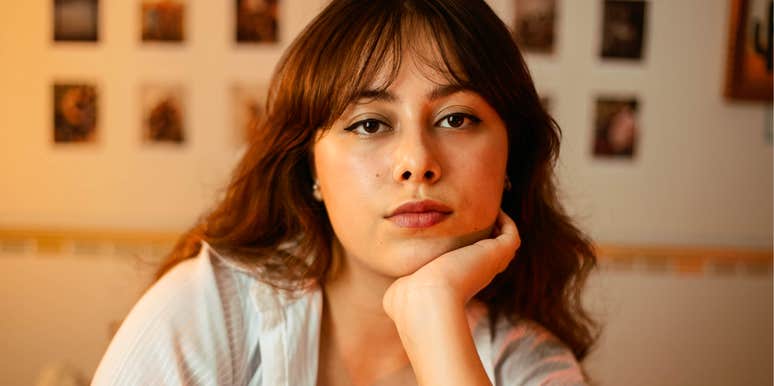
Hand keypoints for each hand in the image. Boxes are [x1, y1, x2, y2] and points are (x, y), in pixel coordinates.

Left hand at [383, 210, 520, 320]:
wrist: (425, 299)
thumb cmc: (408, 300)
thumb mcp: (399, 292)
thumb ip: (400, 287)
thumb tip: (393, 290)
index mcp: (456, 283)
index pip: (466, 265)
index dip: (462, 250)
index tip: (452, 231)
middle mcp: (476, 275)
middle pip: (489, 255)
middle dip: (483, 235)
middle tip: (474, 214)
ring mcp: (489, 266)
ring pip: (504, 246)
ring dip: (497, 226)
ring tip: (485, 207)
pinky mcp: (497, 254)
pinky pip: (511, 235)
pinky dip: (505, 221)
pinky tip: (491, 208)